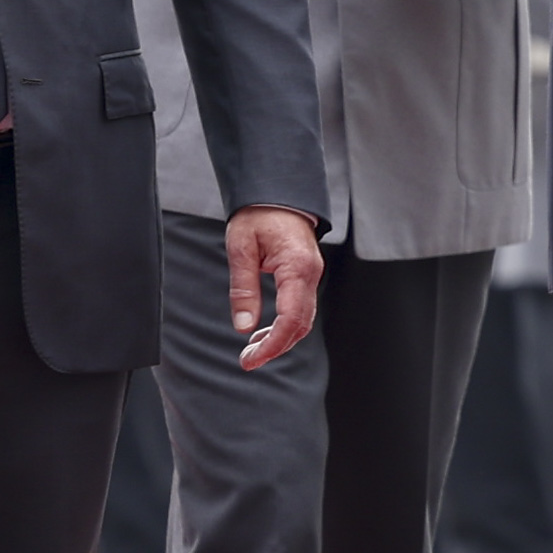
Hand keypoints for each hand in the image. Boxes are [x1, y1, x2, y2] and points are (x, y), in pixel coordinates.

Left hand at [225, 206, 322, 370]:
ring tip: (252, 349)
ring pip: (302, 319)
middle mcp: (310, 274)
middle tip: (248, 360)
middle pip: (301, 325)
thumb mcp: (241, 249)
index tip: (251, 359)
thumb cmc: (258, 214)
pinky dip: (284, 325)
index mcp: (296, 267)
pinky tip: (264, 331)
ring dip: (280, 338)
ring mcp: (311, 275)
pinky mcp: (306, 276)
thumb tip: (243, 326)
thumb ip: (243, 289)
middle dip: (276, 348)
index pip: (290, 318)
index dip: (272, 345)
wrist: (276, 192)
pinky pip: (300, 308)